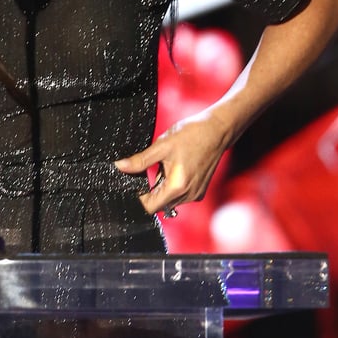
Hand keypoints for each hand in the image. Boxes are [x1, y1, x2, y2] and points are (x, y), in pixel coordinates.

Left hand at [114, 109, 230, 216]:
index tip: (133, 185)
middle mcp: (188, 196)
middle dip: (150, 190)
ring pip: (169, 198)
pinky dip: (173, 185)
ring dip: (162, 186)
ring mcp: (195, 194)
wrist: (216, 130)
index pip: (150, 207)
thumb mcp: (161, 146)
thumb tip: (120, 167)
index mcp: (177, 188)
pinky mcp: (199, 190)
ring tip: (167, 166)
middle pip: (159, 203)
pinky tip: (176, 168)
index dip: (138, 199)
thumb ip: (140, 160)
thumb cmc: (192, 135)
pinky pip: (179, 194)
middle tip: (152, 169)